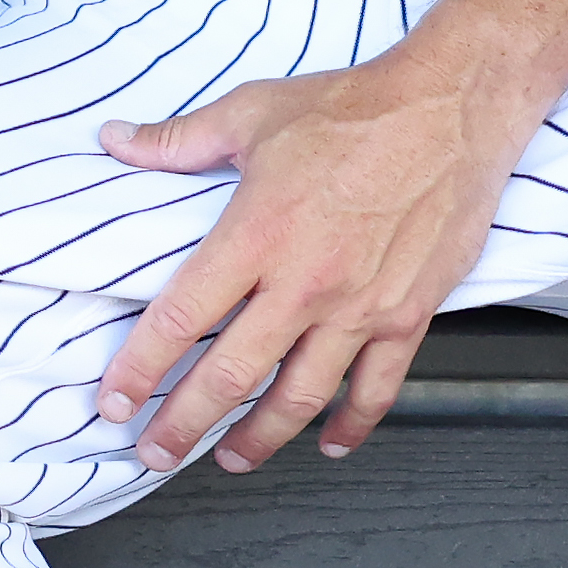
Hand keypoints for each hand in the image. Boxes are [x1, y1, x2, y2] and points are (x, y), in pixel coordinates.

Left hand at [89, 60, 527, 471]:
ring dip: (258, 438)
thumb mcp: (251, 112)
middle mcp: (303, 283)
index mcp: (255, 235)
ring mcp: (358, 307)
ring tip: (230, 458)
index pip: (178, 319)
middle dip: (183, 425)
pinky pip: (376, 388)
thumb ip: (178, 141)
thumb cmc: (355, 109)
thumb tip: (117, 140)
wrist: (451, 108)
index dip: (139, 370)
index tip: (115, 401)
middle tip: (155, 453)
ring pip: (298, 398)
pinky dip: (352, 425)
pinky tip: (329, 443)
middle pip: (229, 375)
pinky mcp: (408, 315)